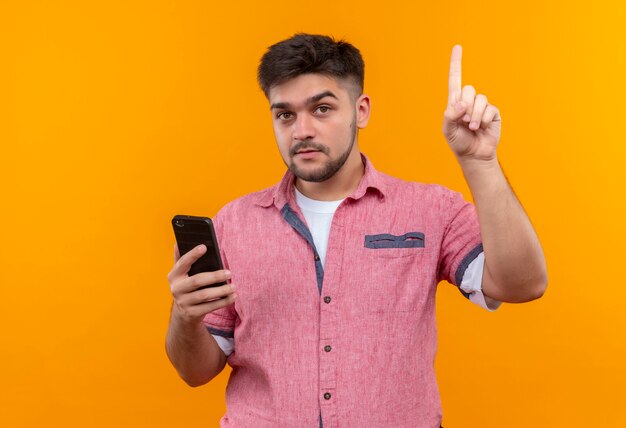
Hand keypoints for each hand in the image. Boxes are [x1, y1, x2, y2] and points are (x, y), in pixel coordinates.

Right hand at [167, 243, 236, 323]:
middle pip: (197, 281)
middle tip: (229, 273)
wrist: (185, 313)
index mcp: (173, 276)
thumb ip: (181, 259)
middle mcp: (176, 289)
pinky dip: (223, 302)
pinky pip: (210, 307)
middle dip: (215, 276)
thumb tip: (178, 242)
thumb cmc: (188, 287)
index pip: (182, 263)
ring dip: (221, 290)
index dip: (192, 255)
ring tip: (233, 286)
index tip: (204, 247)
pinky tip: (233, 297)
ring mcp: (183, 303)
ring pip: (205, 295)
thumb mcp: (182, 274)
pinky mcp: (192, 314)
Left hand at [442, 45, 501, 161]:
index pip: (455, 79)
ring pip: (479, 99)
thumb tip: (461, 103)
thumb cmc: (459, 142)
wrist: (474, 155)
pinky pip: (489, 109)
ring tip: (472, 127)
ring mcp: (482, 106)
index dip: (456, 63)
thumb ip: (450, 114)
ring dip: (474, 115)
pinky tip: (481, 127)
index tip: (457, 46)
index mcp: (455, 102)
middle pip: (468, 89)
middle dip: (465, 106)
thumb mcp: (448, 129)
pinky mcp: (493, 113)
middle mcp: (469, 101)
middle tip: (464, 121)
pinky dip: (483, 119)